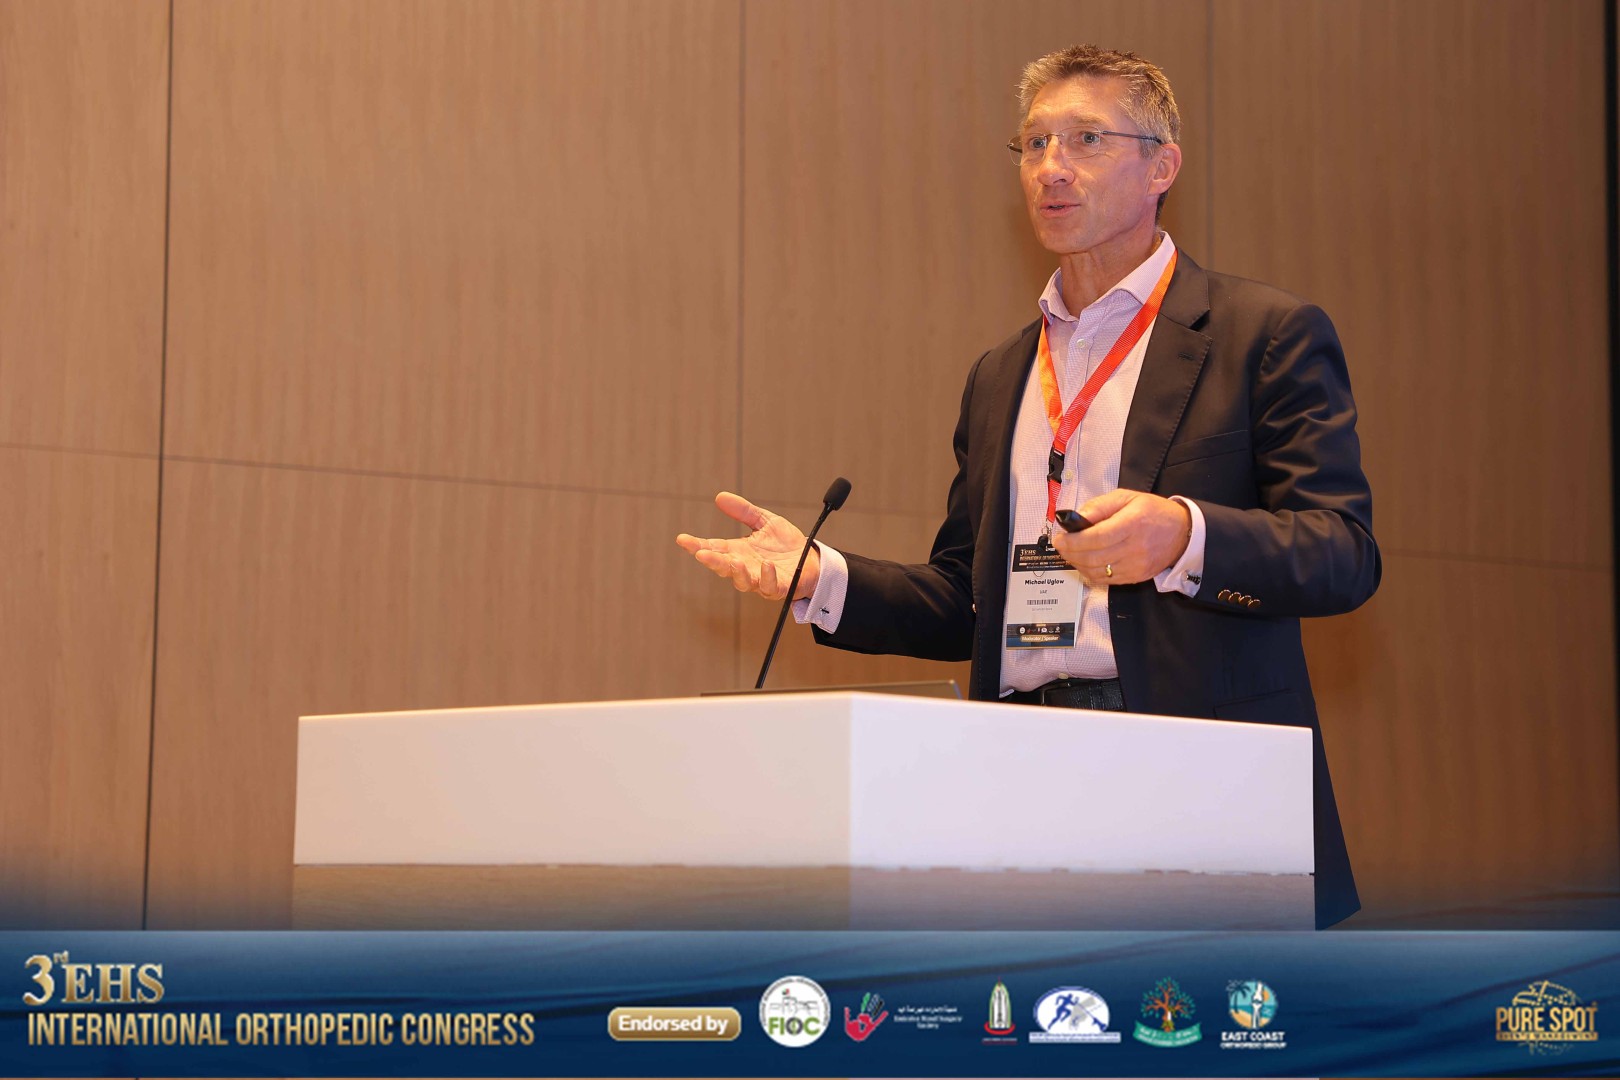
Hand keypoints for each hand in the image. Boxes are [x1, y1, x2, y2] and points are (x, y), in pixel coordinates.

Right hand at [676, 491, 819, 600]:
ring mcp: (760, 579)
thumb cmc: (786, 544)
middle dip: (712, 561)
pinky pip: (769, 586)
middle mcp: (745, 567)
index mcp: (738, 551)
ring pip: (742, 581)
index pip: (714, 548)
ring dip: (736, 572)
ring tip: (733, 561)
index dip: (697, 544)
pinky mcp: (778, 587)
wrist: (812, 560)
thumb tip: (720, 497)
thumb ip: (744, 511)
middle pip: (723, 566)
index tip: (682, 539)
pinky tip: (766, 565)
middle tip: (700, 553)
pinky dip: (766, 577)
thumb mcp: (764, 521)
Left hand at [1050, 489, 1189, 584]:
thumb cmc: (1152, 511)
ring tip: (1070, 553)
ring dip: (1077, 564)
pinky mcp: (1136, 577)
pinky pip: (1106, 580)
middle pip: (1093, 557)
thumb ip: (1099, 506)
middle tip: (1061, 545)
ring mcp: (1136, 565)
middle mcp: (1134, 547)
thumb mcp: (1126, 498)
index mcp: (1132, 523)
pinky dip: (1090, 573)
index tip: (1060, 538)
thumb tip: (1076, 518)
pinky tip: (1084, 563)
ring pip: (1096, 571)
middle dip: (1070, 552)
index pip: (1096, 537)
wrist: (1183, 533)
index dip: (1073, 541)